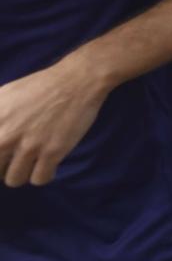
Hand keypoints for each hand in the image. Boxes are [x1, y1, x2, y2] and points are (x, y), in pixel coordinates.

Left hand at [0, 58, 105, 185]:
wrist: (76, 80)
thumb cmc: (38, 86)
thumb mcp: (2, 96)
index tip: (5, 154)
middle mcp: (5, 137)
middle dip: (4, 167)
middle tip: (16, 157)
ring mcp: (29, 146)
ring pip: (14, 180)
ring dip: (23, 173)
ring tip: (32, 162)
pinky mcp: (52, 152)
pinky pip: (39, 179)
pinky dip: (44, 174)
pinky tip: (48, 163)